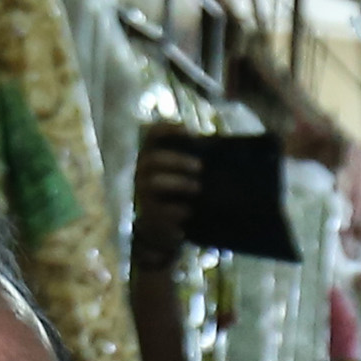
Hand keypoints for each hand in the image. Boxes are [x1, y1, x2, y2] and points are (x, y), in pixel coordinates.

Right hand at [130, 131, 202, 272]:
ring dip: (179, 183)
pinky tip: (188, 211)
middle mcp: (142, 173)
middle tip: (200, 167)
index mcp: (151, 157)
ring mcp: (143, 195)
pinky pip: (159, 210)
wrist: (165, 232)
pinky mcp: (148, 216)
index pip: (152, 134)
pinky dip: (176, 210)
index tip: (191, 132)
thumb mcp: (183, 176)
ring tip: (198, 188)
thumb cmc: (179, 197)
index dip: (168, 129)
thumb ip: (192, 161)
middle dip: (178, 161)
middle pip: (153, 159)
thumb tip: (219, 148)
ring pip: (155, 183)